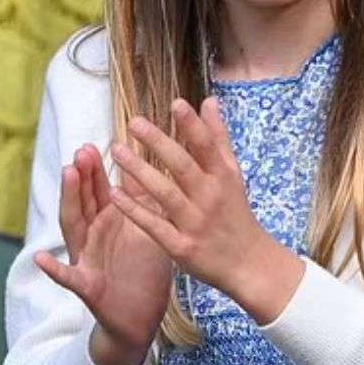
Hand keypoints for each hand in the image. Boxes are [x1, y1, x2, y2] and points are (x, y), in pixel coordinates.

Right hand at [34, 144, 170, 364]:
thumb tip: (145, 168)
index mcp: (108, 222)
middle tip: (82, 152)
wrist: (141, 319)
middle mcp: (93, 236)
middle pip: (83, 202)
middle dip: (81, 177)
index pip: (98, 191)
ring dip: (69, 201)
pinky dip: (53, 269)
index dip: (94, 170)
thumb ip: (142, 203)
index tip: (93, 146)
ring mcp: (87, 259)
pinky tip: (40, 259)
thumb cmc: (143, 272)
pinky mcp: (87, 287)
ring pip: (73, 227)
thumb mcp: (147, 231)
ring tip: (67, 177)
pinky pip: (68, 277)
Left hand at [108, 97, 304, 322]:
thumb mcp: (232, 173)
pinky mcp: (181, 247)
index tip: (176, 103)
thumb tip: (208, 100)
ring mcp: (195, 223)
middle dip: (159, 143)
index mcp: (222, 177)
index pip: (206, 147)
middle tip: (134, 123)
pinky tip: (114, 194)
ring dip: (140, 172)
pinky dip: (135, 210)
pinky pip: (154, 226)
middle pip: (182, 167)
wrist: (249, 264)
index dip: (192, 125)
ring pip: (165, 194)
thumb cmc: (235, 212)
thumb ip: (217, 137)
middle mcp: (210, 198)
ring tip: (117, 151)